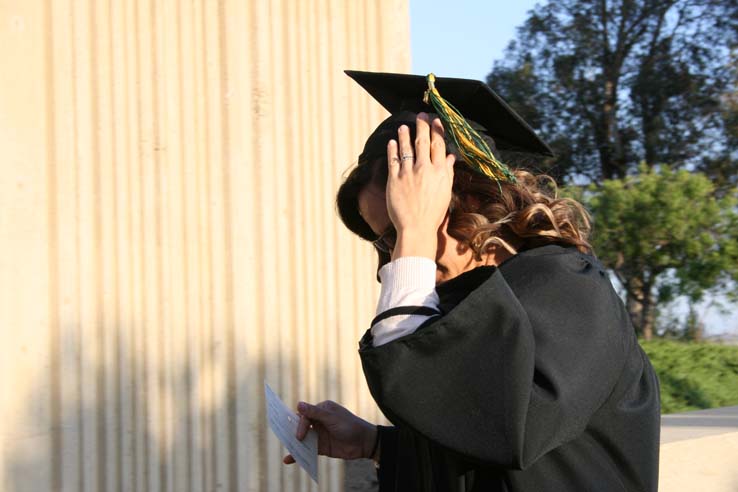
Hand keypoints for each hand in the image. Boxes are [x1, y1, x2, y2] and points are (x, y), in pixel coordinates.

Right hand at [282, 400, 376, 463]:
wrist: (364, 443)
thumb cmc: (350, 426)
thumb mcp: (332, 418)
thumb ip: (315, 413)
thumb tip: (298, 404)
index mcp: (322, 409)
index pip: (305, 415)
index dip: (300, 424)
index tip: (299, 435)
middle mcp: (319, 421)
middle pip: (302, 425)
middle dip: (293, 431)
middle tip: (285, 438)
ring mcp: (320, 434)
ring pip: (303, 438)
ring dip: (294, 443)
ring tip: (286, 449)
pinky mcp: (321, 447)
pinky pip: (307, 450)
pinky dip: (298, 454)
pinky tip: (289, 459)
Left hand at [386, 113, 454, 259]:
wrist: (416, 228)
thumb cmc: (433, 213)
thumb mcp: (445, 192)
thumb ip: (447, 172)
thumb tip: (451, 157)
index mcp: (439, 172)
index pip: (439, 145)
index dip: (437, 130)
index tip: (435, 120)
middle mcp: (424, 169)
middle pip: (423, 142)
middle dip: (422, 126)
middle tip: (420, 115)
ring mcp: (408, 173)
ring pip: (406, 148)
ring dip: (405, 135)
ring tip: (404, 126)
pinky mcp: (393, 180)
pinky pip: (393, 160)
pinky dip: (392, 149)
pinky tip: (392, 142)